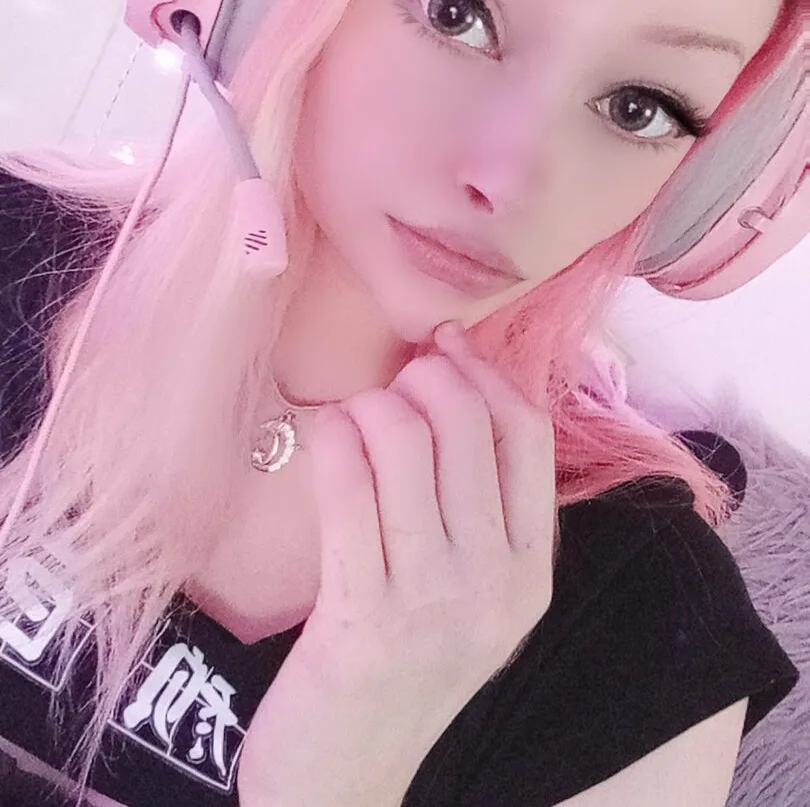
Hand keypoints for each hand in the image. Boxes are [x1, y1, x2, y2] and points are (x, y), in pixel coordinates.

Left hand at [237, 321, 556, 806]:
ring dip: (371, 406)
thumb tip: (457, 385)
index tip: (444, 344)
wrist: (348, 776)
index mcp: (533, 570)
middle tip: (390, 383)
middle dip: (422, 377)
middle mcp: (496, 582)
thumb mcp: (471, 592)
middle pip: (469, 425)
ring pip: (408, 445)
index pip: (530, 434)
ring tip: (352, 418)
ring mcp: (433, 602)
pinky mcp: (363, 619)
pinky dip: (334, 441)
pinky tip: (324, 434)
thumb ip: (479, 506)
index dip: (485, 371)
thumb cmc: (405, 663)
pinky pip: (349, 492)